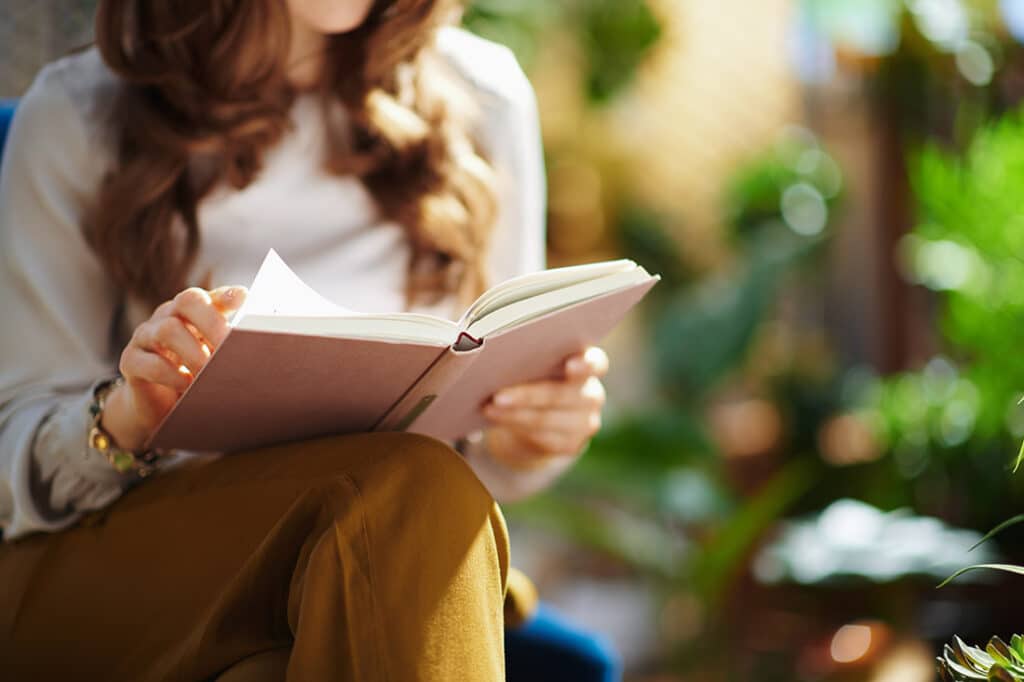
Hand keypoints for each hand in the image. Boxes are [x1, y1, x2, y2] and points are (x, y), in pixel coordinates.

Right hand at [101, 286, 246, 450]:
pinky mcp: (130, 361)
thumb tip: (261, 342)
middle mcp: (168, 316)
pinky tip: (187, 386)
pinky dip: (171, 374)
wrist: (161, 408)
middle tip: (229, 347)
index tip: (245, 299)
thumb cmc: (198, 378)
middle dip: (212, 322)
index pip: (209, 294)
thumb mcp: (217, 360)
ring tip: (210, 372)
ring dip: (194, 352)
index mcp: (193, 312)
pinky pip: (148, 361)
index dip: (225, 295)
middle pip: (187, 301)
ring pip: (168, 330)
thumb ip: (233, 345)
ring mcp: (146, 336)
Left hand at [482, 346, 607, 469]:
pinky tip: (498, 420)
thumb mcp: (539, 366)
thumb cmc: (536, 379)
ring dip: (514, 414)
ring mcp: (585, 423)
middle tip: (497, 396)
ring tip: (489, 409)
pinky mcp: (572, 445)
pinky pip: (541, 438)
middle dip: (527, 395)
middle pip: (561, 394)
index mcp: (590, 366)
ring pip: (546, 419)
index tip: (570, 366)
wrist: (541, 418)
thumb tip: (495, 355)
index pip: (596, 364)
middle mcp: (592, 395)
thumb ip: (532, 358)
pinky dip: (516, 427)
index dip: (585, 365)